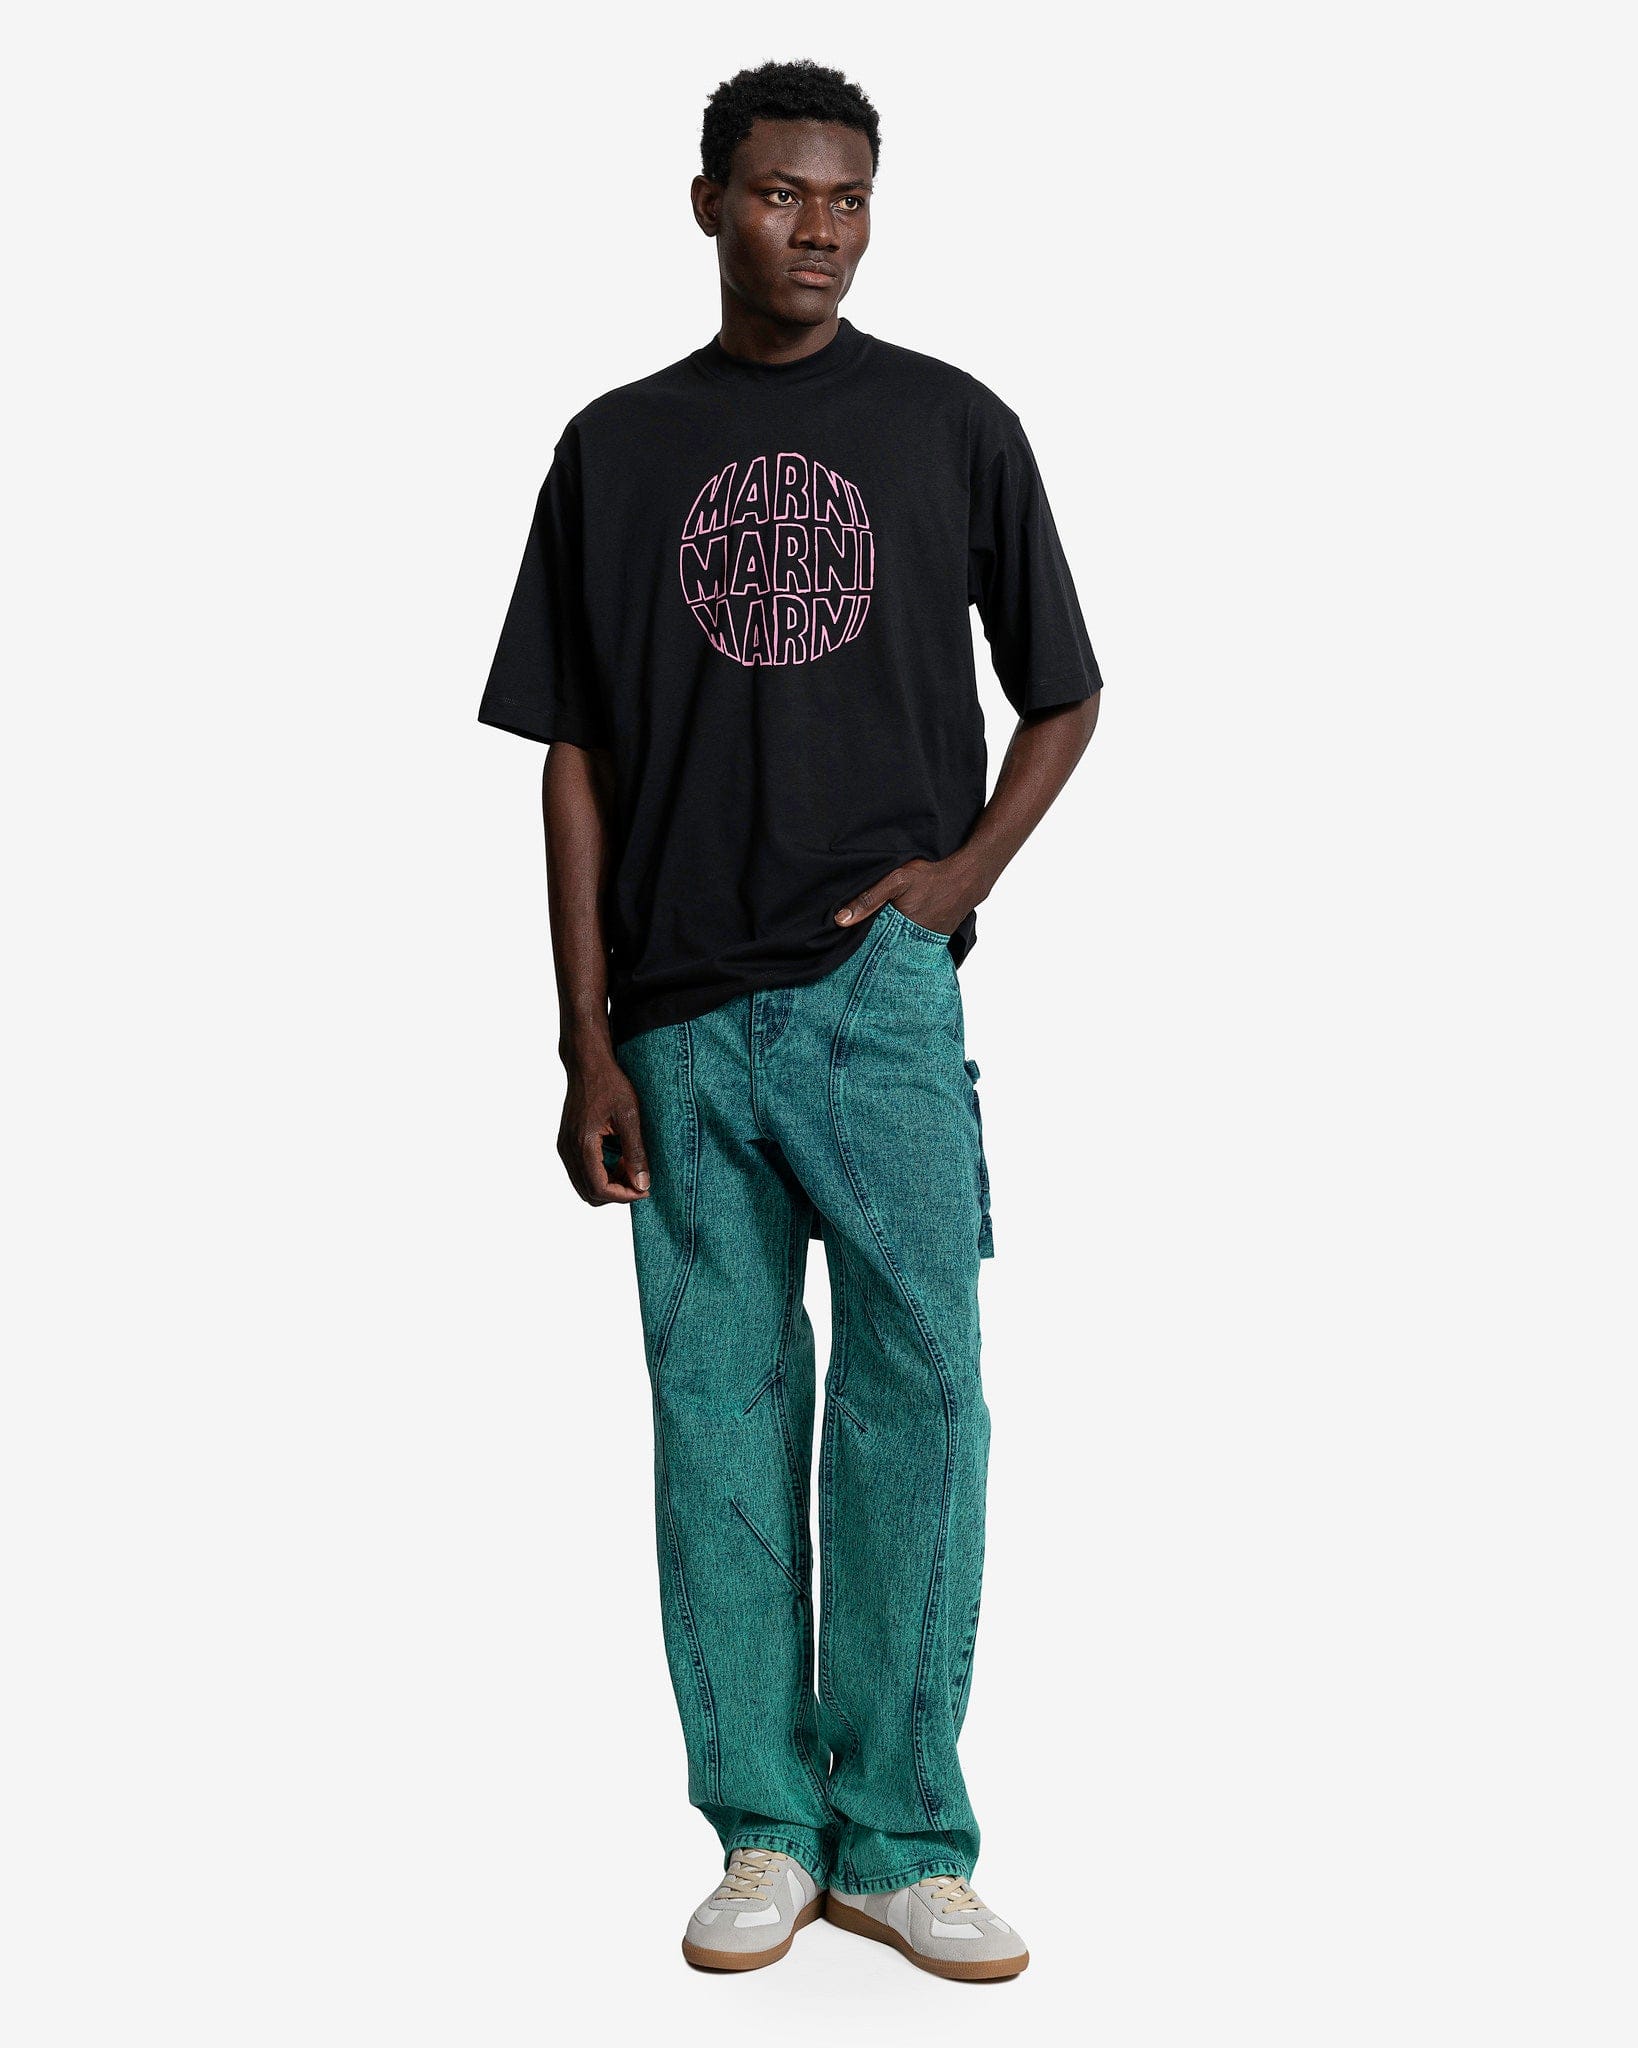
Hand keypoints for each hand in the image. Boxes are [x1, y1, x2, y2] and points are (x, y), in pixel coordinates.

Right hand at [558, 1054, 650, 1204]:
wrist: (587, 1064)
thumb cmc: (609, 1084)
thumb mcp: (630, 1117)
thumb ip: (635, 1152)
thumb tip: (642, 1183)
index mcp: (582, 1144)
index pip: (599, 1188)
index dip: (624, 1196)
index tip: (645, 1190)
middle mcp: (568, 1149)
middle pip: (589, 1193)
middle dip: (616, 1193)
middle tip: (640, 1180)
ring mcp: (564, 1147)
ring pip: (584, 1185)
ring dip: (608, 1185)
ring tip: (630, 1168)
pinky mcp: (567, 1142)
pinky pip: (581, 1171)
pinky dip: (600, 1174)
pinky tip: (619, 1159)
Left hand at [832, 853, 981, 936]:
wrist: (966, 879)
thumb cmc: (930, 877)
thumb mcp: (896, 881)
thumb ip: (868, 899)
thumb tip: (840, 920)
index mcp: (900, 931)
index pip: (872, 946)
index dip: (860, 946)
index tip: (847, 949)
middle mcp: (914, 943)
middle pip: (885, 951)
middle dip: (873, 951)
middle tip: (860, 950)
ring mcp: (926, 945)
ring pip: (900, 950)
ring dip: (891, 947)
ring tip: (880, 945)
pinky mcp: (935, 942)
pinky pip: (915, 947)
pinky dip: (906, 944)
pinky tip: (900, 938)